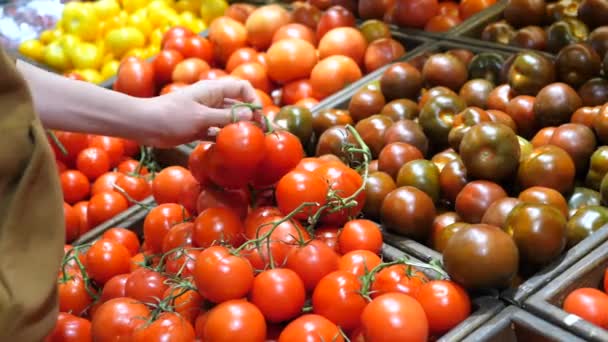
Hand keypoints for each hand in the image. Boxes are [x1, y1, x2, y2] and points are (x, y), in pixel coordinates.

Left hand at [141, 79, 260, 146]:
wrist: (143, 125)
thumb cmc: (171, 117)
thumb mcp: (201, 117)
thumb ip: (225, 117)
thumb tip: (250, 114)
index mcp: (213, 90)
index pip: (242, 87)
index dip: (253, 100)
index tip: (257, 116)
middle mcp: (212, 100)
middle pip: (238, 104)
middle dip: (251, 116)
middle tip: (263, 133)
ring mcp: (205, 114)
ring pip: (229, 119)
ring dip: (239, 128)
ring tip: (251, 143)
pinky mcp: (198, 127)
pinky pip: (217, 131)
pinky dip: (225, 137)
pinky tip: (231, 148)